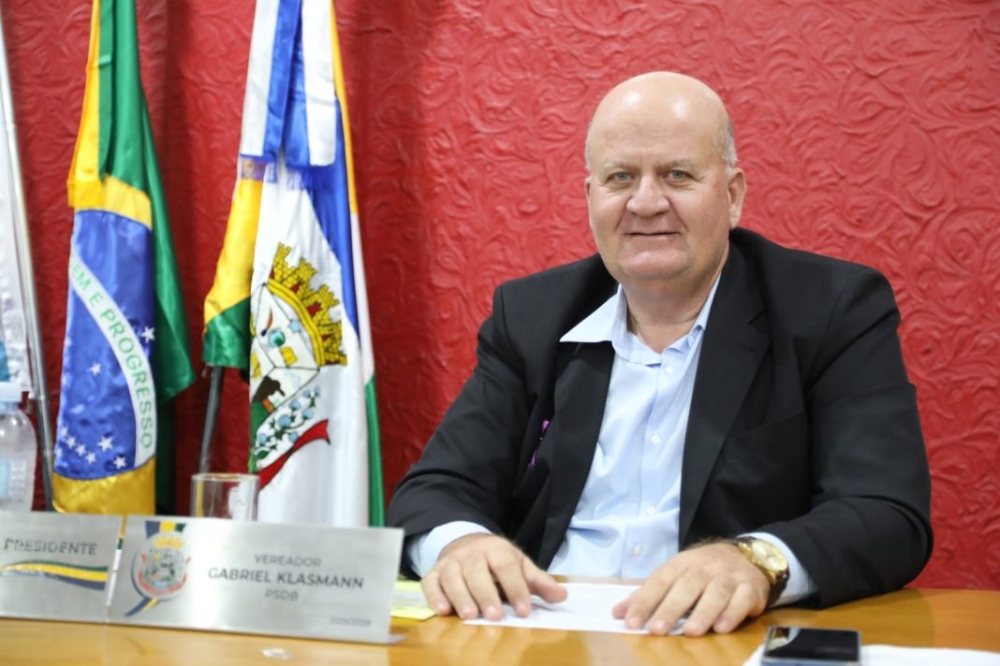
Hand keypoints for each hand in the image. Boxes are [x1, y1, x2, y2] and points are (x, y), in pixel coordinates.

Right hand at [421, 534, 566, 620]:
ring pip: (452, 576)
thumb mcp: (519, 565)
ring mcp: (450, 563)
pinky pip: (430, 583)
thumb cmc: (497, 561)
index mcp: (496, 549)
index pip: (506, 566)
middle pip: (477, 571)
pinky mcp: (433, 573)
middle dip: (486, 594)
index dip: (516, 587)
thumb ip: (538, 582)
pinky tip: (442, 610)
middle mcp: (471, 554)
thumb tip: (562, 596)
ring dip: (460, 596)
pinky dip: (434, 596)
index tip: (524, 610)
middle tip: (494, 615)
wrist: (466, 544)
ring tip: (470, 616)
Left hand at [612, 542, 769, 636]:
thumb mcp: (675, 574)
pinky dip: (732, 613)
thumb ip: (648, 594)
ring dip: (703, 612)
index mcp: (682, 562)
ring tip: (691, 632)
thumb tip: (618, 613)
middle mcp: (705, 567)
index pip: (660, 580)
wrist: (748, 556)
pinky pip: (742, 599)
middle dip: (670, 608)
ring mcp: (729, 576)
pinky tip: (722, 628)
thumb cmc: (704, 570)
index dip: (644, 601)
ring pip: (716, 592)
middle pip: (687, 586)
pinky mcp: (751, 588)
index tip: (631, 622)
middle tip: (657, 630)